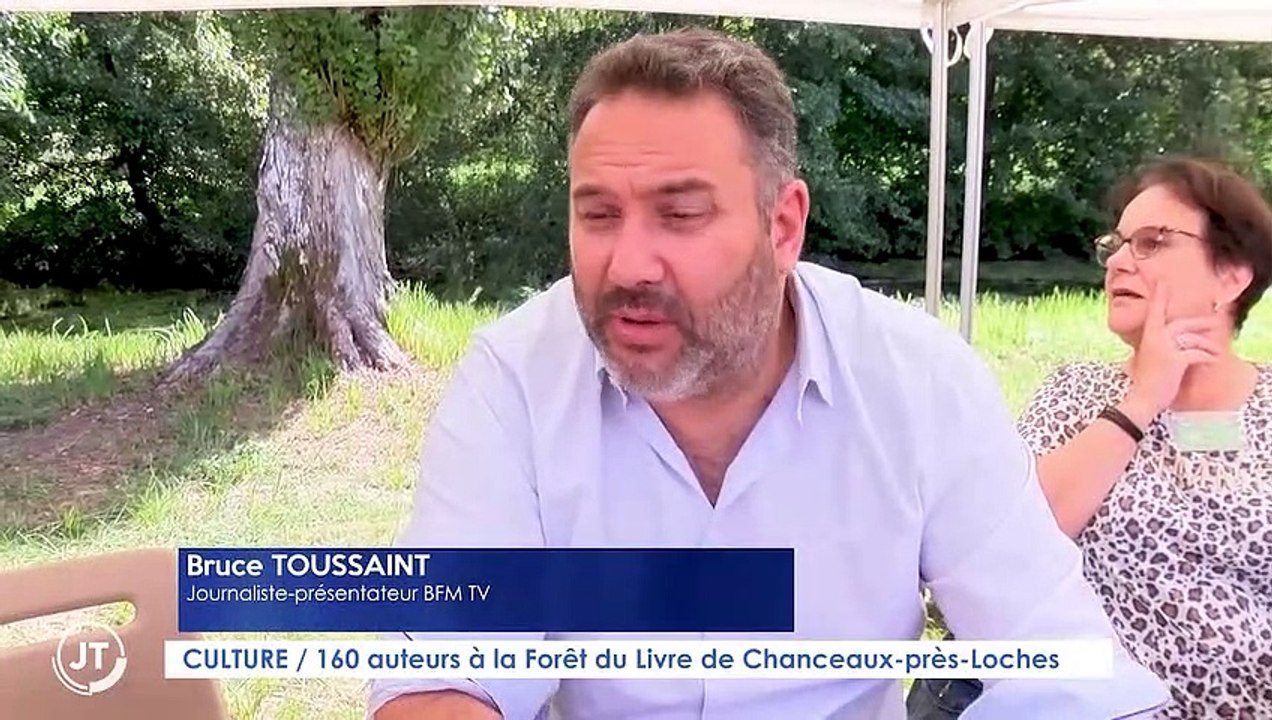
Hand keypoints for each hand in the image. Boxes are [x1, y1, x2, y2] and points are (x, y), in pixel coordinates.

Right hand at [1122, 283, 1223, 424]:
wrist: (1142, 397)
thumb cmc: (1145, 380)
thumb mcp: (1147, 356)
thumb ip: (1157, 344)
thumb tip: (1174, 339)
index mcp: (1148, 335)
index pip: (1155, 311)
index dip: (1160, 295)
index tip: (1163, 281)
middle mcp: (1156, 338)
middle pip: (1183, 324)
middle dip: (1202, 324)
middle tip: (1215, 322)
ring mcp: (1166, 348)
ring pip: (1194, 339)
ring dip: (1208, 346)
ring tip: (1216, 351)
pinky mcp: (1176, 360)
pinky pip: (1198, 354)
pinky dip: (1208, 358)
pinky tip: (1214, 360)